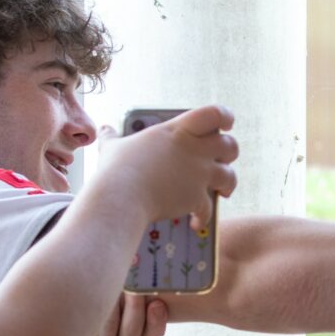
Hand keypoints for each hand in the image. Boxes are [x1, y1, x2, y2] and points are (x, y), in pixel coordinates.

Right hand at [98, 105, 239, 232]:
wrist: (121, 197)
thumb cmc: (115, 169)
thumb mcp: (113, 147)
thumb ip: (112, 137)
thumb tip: (104, 128)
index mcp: (177, 131)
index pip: (213, 113)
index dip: (225, 116)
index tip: (227, 125)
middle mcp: (194, 149)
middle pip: (230, 145)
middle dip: (230, 154)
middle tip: (222, 160)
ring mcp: (198, 174)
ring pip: (230, 176)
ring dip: (229, 185)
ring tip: (223, 192)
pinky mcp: (197, 198)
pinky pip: (210, 208)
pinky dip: (205, 216)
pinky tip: (197, 223)